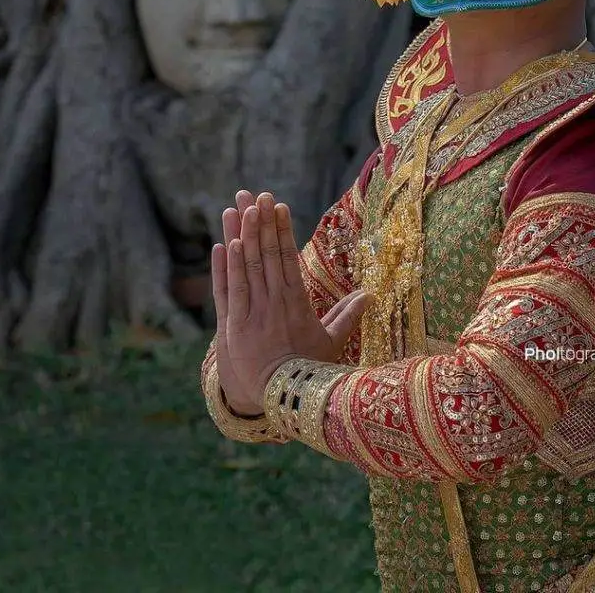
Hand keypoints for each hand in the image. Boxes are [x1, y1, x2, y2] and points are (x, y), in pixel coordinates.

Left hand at [211, 190, 369, 414]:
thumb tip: (370, 294)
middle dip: (261, 222)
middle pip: (266, 253)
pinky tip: (224, 243)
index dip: (282, 229)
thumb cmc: (311, 371)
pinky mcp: (233, 325)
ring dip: (241, 234)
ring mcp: (253, 311)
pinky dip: (225, 266)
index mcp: (297, 301)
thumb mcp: (333, 342)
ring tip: (238, 207)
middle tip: (256, 194)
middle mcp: (274, 301)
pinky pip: (229, 290)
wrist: (284, 400)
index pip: (288, 257)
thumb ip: (348, 315)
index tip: (278, 206)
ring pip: (246, 265)